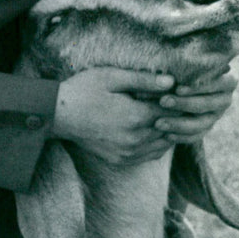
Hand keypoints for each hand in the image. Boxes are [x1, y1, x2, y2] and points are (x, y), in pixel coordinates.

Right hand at [53, 68, 174, 165]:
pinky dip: (158, 143)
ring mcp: (128, 153)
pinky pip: (151, 155)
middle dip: (178, 115)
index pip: (174, 112)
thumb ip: (144, 80)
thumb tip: (172, 81)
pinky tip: (155, 129)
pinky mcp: (121, 160)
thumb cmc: (84, 90)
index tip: (180, 90)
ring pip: (164, 145)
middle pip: (172, 130)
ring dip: (170, 130)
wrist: (58, 115)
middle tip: (179, 101)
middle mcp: (135, 140)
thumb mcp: (113, 77)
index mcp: (136, 117)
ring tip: (168, 113)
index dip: (180, 100)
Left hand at [153, 69, 237, 144]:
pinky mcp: (207, 128)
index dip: (197, 87)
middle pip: (208, 104)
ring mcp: (217, 115)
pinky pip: (196, 136)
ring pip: (202, 123)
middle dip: (184, 104)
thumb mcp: (181, 63)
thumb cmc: (178, 67)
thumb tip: (170, 77)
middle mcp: (225, 98)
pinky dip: (181, 137)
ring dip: (179, 124)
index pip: (216, 83)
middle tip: (163, 101)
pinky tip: (166, 135)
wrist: (174, 84)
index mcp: (227, 79)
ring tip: (158, 123)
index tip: (177, 88)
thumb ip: (180, 67)